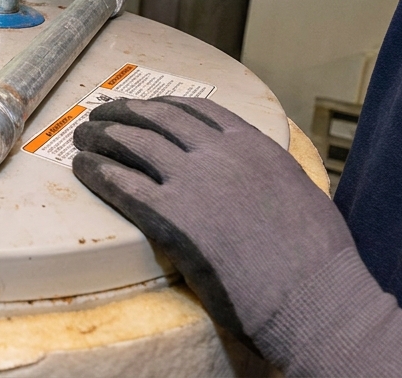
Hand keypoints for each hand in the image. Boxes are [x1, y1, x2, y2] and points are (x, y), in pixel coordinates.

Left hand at [73, 97, 401, 377]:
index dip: (163, 105)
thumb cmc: (318, 258)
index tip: (145, 106)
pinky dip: (97, 171)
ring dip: (102, 137)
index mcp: (254, 144)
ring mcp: (192, 181)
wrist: (313, 295)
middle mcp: (219, 153)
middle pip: (157, 119)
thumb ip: (269, 173)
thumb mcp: (300, 191)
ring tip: (83, 138)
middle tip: (101, 115)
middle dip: (124, 113)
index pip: (197, 110)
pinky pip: (121, 183)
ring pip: (133, 143)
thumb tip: (257, 176)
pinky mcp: (170, 216)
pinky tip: (83, 169)